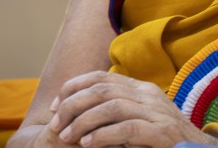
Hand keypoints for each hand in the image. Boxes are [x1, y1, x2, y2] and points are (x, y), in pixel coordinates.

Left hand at [46, 71, 217, 146]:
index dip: (73, 88)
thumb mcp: (138, 121)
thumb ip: (116, 114)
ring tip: (66, 136)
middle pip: (102, 89)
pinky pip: (128, 129)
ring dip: (83, 121)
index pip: (101, 78)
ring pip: (112, 107)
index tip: (54, 106)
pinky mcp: (163, 133)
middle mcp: (148, 95)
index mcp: (141, 89)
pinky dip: (104, 135)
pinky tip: (87, 144)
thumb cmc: (163, 142)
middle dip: (72, 105)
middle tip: (55, 124)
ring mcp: (157, 113)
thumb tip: (79, 112)